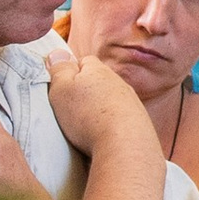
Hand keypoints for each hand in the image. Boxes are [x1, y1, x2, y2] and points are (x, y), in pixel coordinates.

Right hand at [44, 52, 159, 167]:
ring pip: (110, 102)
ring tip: (86, 129)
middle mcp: (120, 84)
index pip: (84, 62)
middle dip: (85, 94)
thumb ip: (59, 69)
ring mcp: (132, 104)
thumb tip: (58, 53)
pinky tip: (103, 138)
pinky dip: (111, 127)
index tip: (61, 88)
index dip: (70, 73)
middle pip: (98, 83)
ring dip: (99, 111)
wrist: (125, 146)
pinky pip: (121, 121)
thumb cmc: (88, 115)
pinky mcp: (140, 125)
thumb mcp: (62, 89)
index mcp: (99, 71)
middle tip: (70, 110)